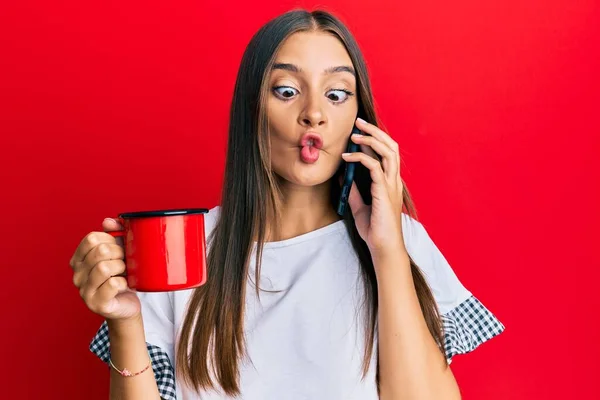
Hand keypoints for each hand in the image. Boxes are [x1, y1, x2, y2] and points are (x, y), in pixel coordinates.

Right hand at [70, 218, 140, 319]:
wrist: (127, 304)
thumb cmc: (122, 275)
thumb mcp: (119, 251)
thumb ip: (114, 232)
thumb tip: (107, 221)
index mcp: (79, 260)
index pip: (91, 239)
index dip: (111, 239)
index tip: (119, 247)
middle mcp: (77, 275)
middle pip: (100, 251)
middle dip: (120, 253)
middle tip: (125, 261)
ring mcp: (84, 291)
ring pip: (104, 267)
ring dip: (122, 267)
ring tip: (125, 273)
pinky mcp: (97, 304)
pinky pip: (113, 284)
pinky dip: (124, 282)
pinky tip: (124, 285)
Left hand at [341, 118, 406, 258]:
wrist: (383, 248)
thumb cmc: (375, 230)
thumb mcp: (359, 207)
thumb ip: (353, 191)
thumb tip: (343, 176)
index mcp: (390, 183)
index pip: (388, 153)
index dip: (376, 139)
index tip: (360, 131)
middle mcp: (393, 181)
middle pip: (391, 146)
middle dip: (375, 132)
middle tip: (359, 123)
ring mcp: (391, 185)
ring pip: (387, 152)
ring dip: (370, 139)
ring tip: (354, 134)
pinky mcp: (384, 192)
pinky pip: (374, 167)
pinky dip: (360, 158)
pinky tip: (347, 157)